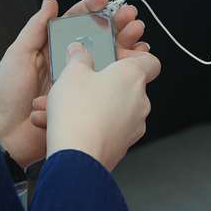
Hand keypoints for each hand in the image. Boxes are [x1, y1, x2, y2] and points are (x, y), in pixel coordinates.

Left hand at [0, 0, 147, 167]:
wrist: (5, 137)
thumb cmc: (6, 93)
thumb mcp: (18, 54)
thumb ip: (36, 28)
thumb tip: (51, 0)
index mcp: (51, 49)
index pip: (75, 23)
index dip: (91, 9)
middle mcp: (67, 63)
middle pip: (97, 39)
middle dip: (116, 25)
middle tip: (132, 17)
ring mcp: (78, 84)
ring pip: (107, 60)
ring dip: (124, 46)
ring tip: (138, 36)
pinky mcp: (86, 103)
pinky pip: (108, 86)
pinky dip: (125, 73)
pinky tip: (137, 63)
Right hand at [46, 40, 160, 171]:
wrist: (77, 157)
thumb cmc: (79, 114)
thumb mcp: (71, 73)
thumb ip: (78, 58)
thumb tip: (79, 52)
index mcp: (133, 76)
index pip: (150, 61)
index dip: (135, 57)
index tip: (116, 57)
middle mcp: (140, 101)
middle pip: (126, 85)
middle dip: (102, 83)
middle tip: (79, 82)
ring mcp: (133, 126)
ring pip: (112, 108)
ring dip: (90, 105)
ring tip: (60, 107)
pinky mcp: (122, 145)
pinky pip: (106, 128)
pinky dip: (89, 124)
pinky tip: (62, 124)